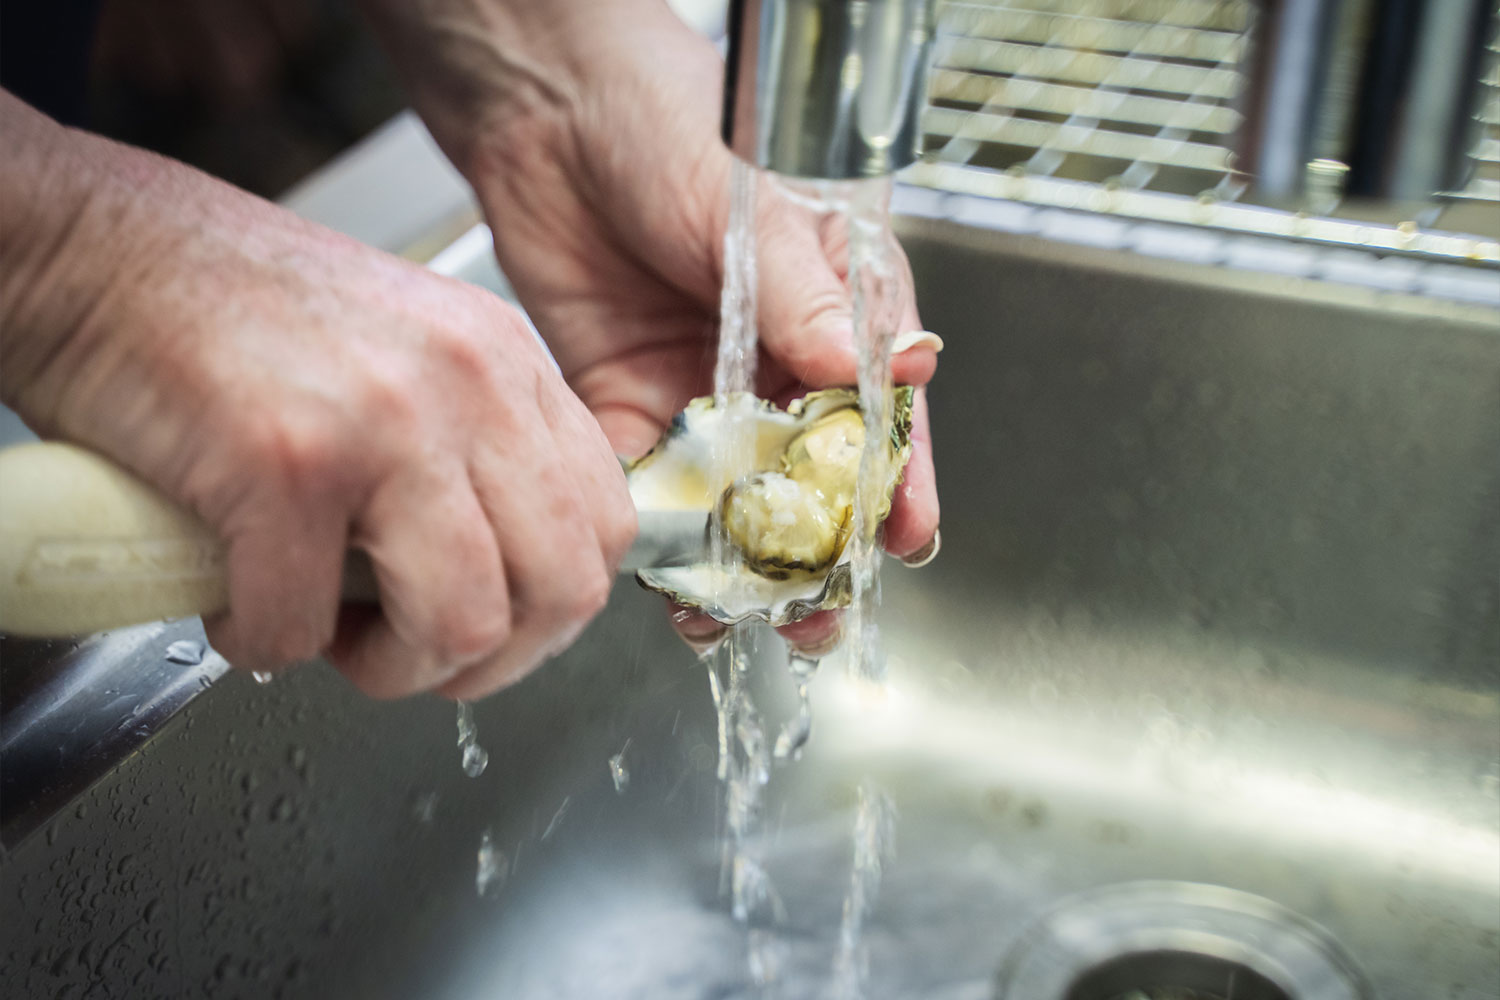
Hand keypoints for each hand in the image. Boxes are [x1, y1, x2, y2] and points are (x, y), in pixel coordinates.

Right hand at [0, 93, 634, 698]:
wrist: (97, 250)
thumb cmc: (233, 311)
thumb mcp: (408, 354)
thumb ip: (471, 444)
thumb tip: (500, 570)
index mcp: (506, 364)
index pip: (608, 522)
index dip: (554, 606)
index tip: (496, 625)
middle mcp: (470, 386)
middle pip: (563, 590)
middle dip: (490, 662)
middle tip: (419, 656)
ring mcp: (386, 421)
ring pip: (464, 625)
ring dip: (392, 670)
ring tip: (328, 635)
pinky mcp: (285, 461)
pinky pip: (302, 624)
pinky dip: (262, 643)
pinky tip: (234, 602)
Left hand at [364, 0, 940, 650]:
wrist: (550, 111)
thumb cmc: (673, 123)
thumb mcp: (750, 206)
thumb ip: (807, 296)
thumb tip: (890, 366)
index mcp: (834, 309)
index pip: (881, 409)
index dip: (897, 478)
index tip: (903, 538)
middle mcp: (776, 363)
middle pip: (813, 476)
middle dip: (819, 549)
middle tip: (817, 612)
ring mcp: (704, 392)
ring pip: (736, 500)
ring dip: (738, 563)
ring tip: (737, 616)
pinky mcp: (631, 407)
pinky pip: (653, 489)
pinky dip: (659, 540)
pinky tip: (664, 580)